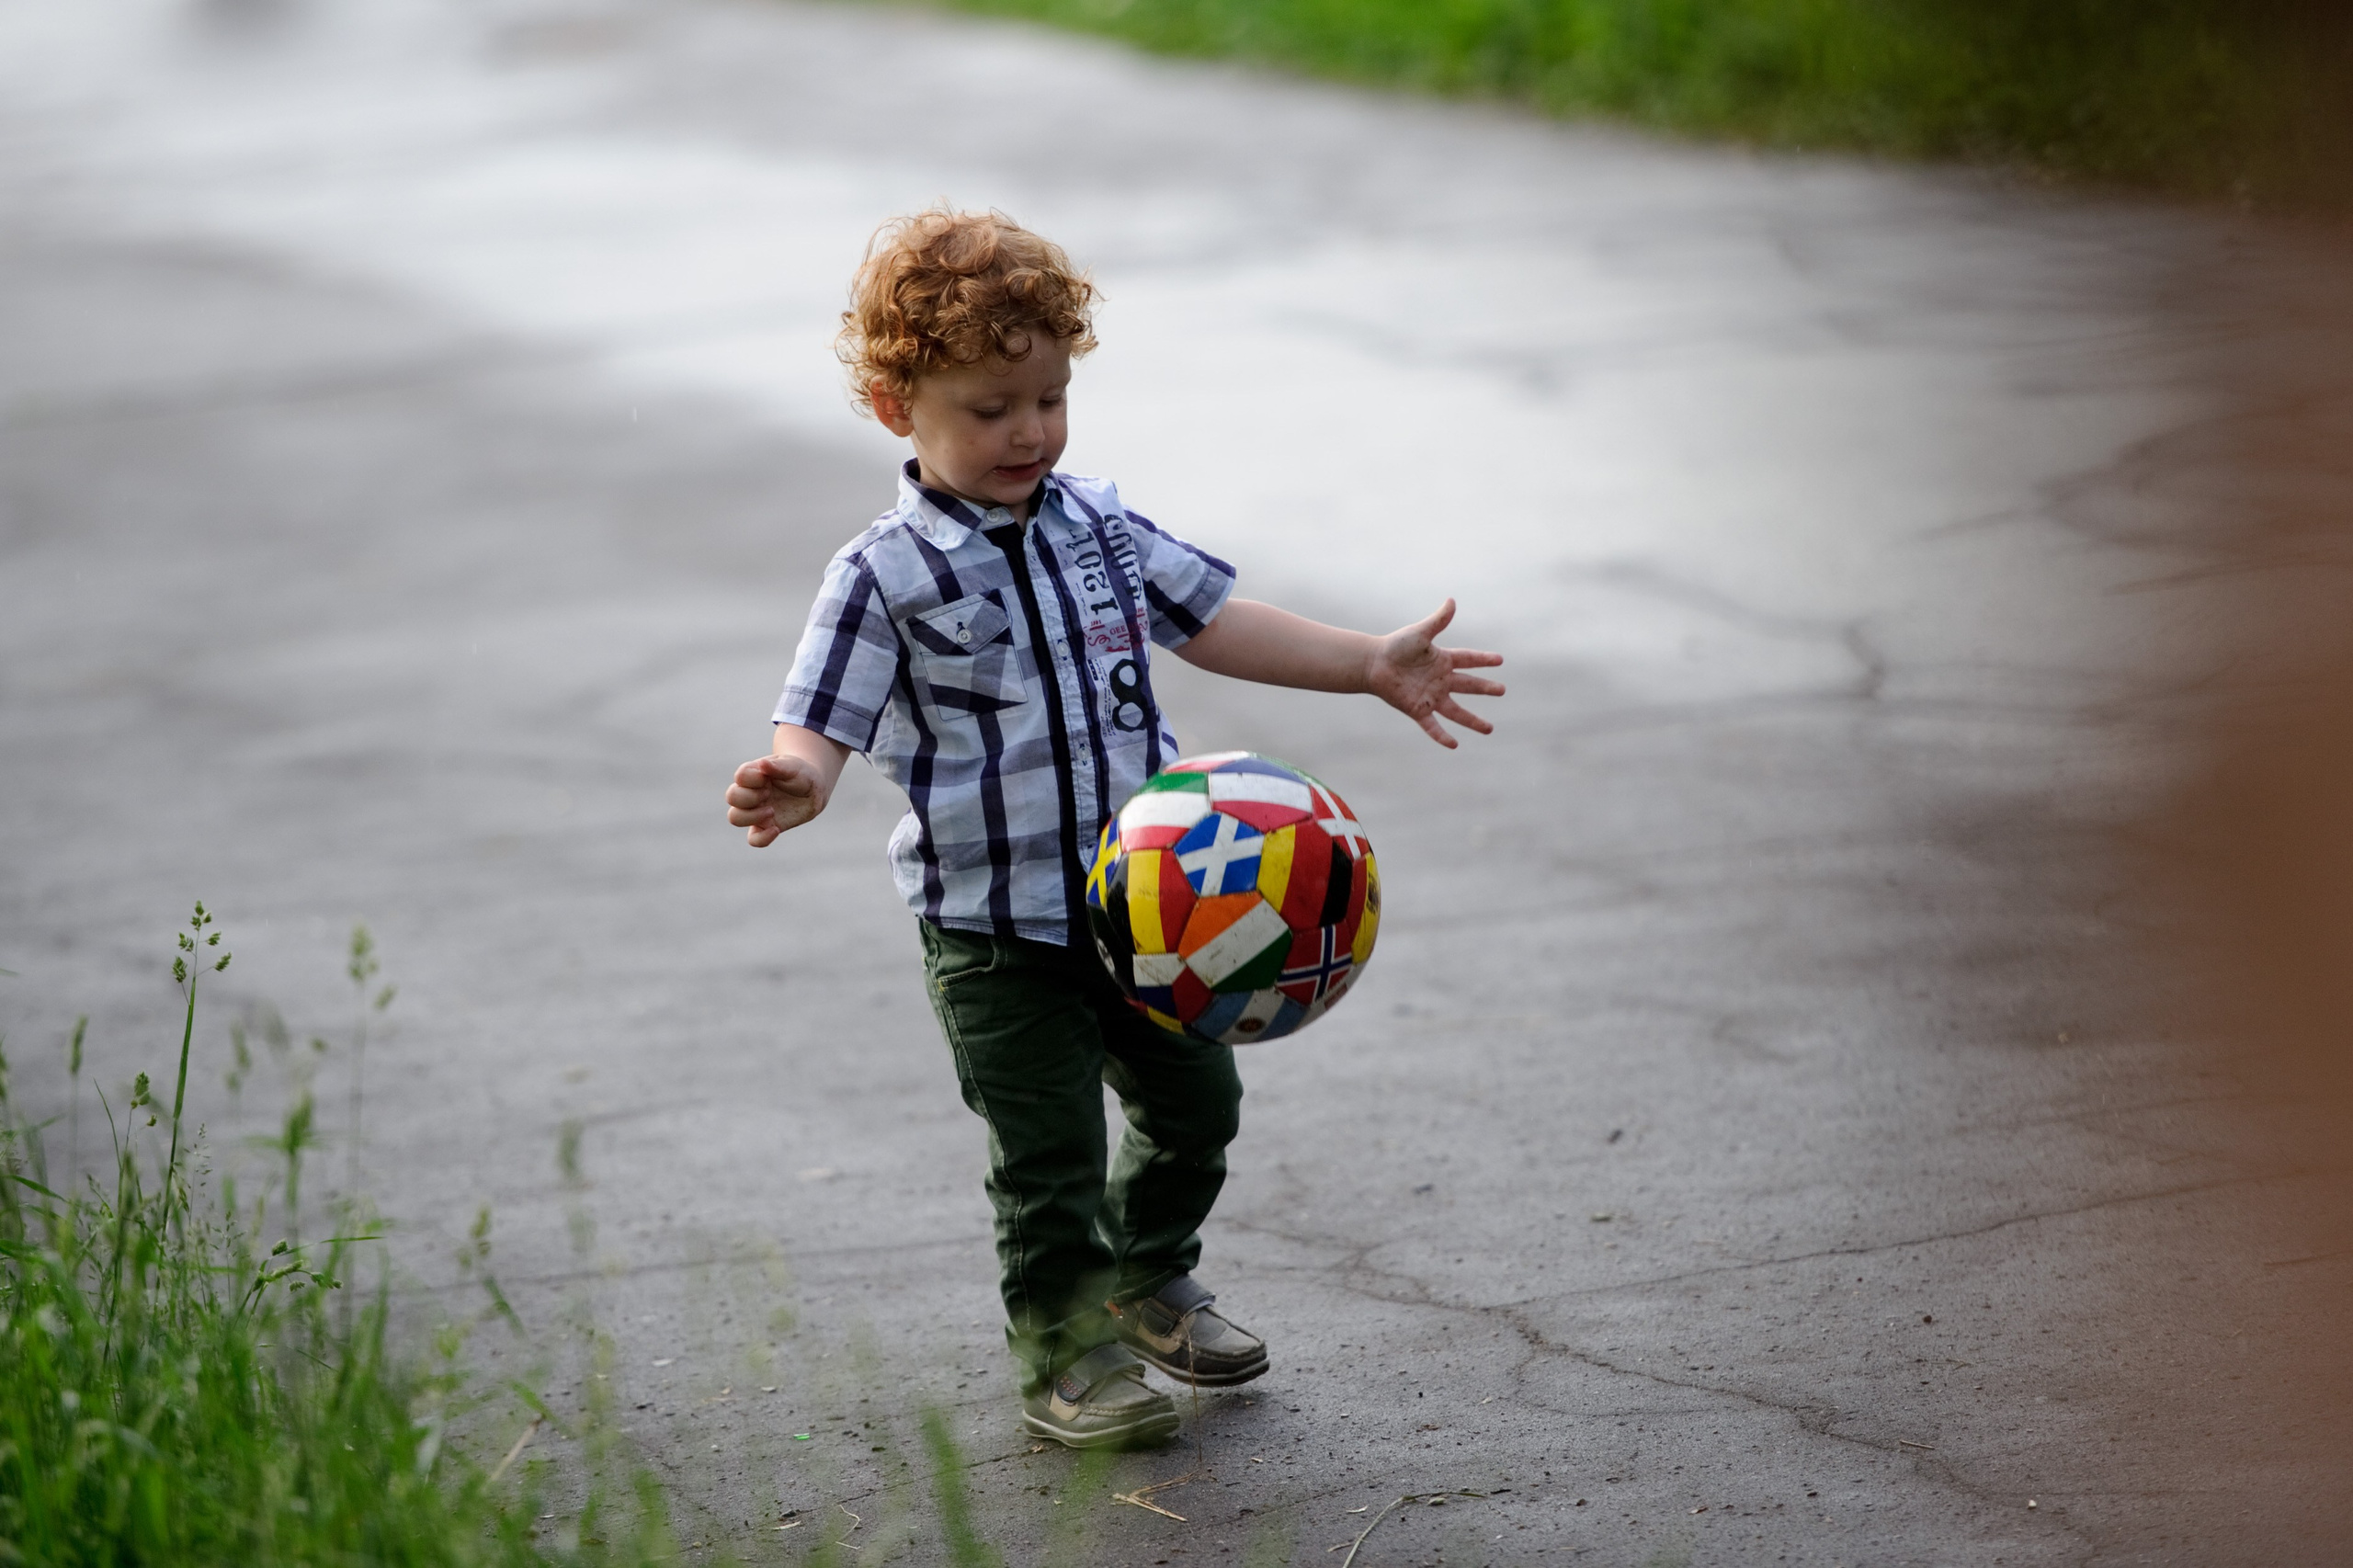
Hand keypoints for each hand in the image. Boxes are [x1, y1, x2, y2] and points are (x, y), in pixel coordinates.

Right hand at [726, 754, 826, 845]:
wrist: (813, 791)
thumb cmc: (800, 774)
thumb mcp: (793, 767)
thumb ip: (778, 766)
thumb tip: (762, 764)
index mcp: (753, 774)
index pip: (740, 776)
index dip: (752, 779)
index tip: (767, 778)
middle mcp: (749, 792)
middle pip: (731, 797)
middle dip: (750, 797)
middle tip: (768, 793)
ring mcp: (755, 810)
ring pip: (735, 817)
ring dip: (751, 816)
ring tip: (771, 811)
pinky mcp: (765, 826)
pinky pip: (753, 839)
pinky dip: (762, 838)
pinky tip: (776, 829)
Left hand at [1367, 599, 1504, 748]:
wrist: (1372, 664)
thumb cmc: (1395, 646)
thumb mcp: (1419, 633)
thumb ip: (1437, 621)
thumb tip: (1452, 601)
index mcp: (1442, 660)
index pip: (1468, 660)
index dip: (1483, 660)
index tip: (1499, 660)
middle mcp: (1440, 680)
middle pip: (1468, 686)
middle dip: (1485, 689)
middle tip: (1502, 690)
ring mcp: (1430, 696)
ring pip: (1456, 712)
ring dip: (1473, 721)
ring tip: (1490, 729)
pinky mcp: (1417, 709)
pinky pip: (1432, 726)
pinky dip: (1441, 736)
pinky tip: (1454, 745)